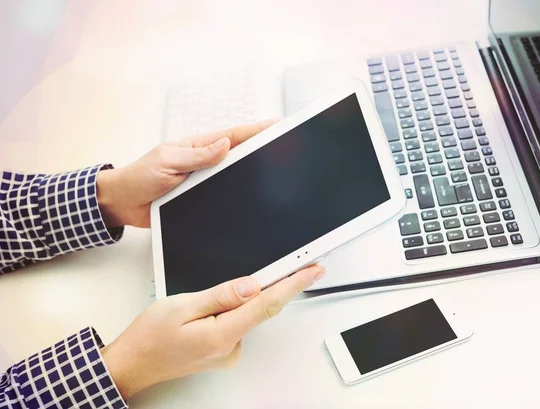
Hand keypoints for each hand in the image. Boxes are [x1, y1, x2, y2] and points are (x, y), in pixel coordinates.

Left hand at [97, 119, 275, 227]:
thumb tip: (225, 144)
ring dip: (252, 172)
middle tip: (285, 144)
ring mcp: (204, 181)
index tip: (276, 124)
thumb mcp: (168, 162)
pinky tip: (252, 196)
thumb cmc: (140, 176)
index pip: (232, 136)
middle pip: (239, 154)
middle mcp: (205, 163)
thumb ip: (197, 156)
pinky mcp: (201, 199)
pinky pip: (224, 196)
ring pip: (234, 176)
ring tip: (276, 168)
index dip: (255, 130)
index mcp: (198, 147)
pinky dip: (237, 195)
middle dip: (262, 147)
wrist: (124, 203)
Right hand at [101, 265, 324, 399]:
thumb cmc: (149, 337)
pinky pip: (237, 323)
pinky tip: (213, 306)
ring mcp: (227, 352)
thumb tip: (251, 286)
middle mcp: (230, 347)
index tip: (312, 270)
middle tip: (291, 262)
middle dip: (274, 284)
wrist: (132, 364)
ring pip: (246, 315)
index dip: (293, 284)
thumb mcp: (181, 306)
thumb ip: (221, 296)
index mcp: (222, 334)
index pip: (267, 304)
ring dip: (245, 298)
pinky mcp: (222, 351)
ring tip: (218, 290)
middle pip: (260, 308)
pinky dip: (235, 309)